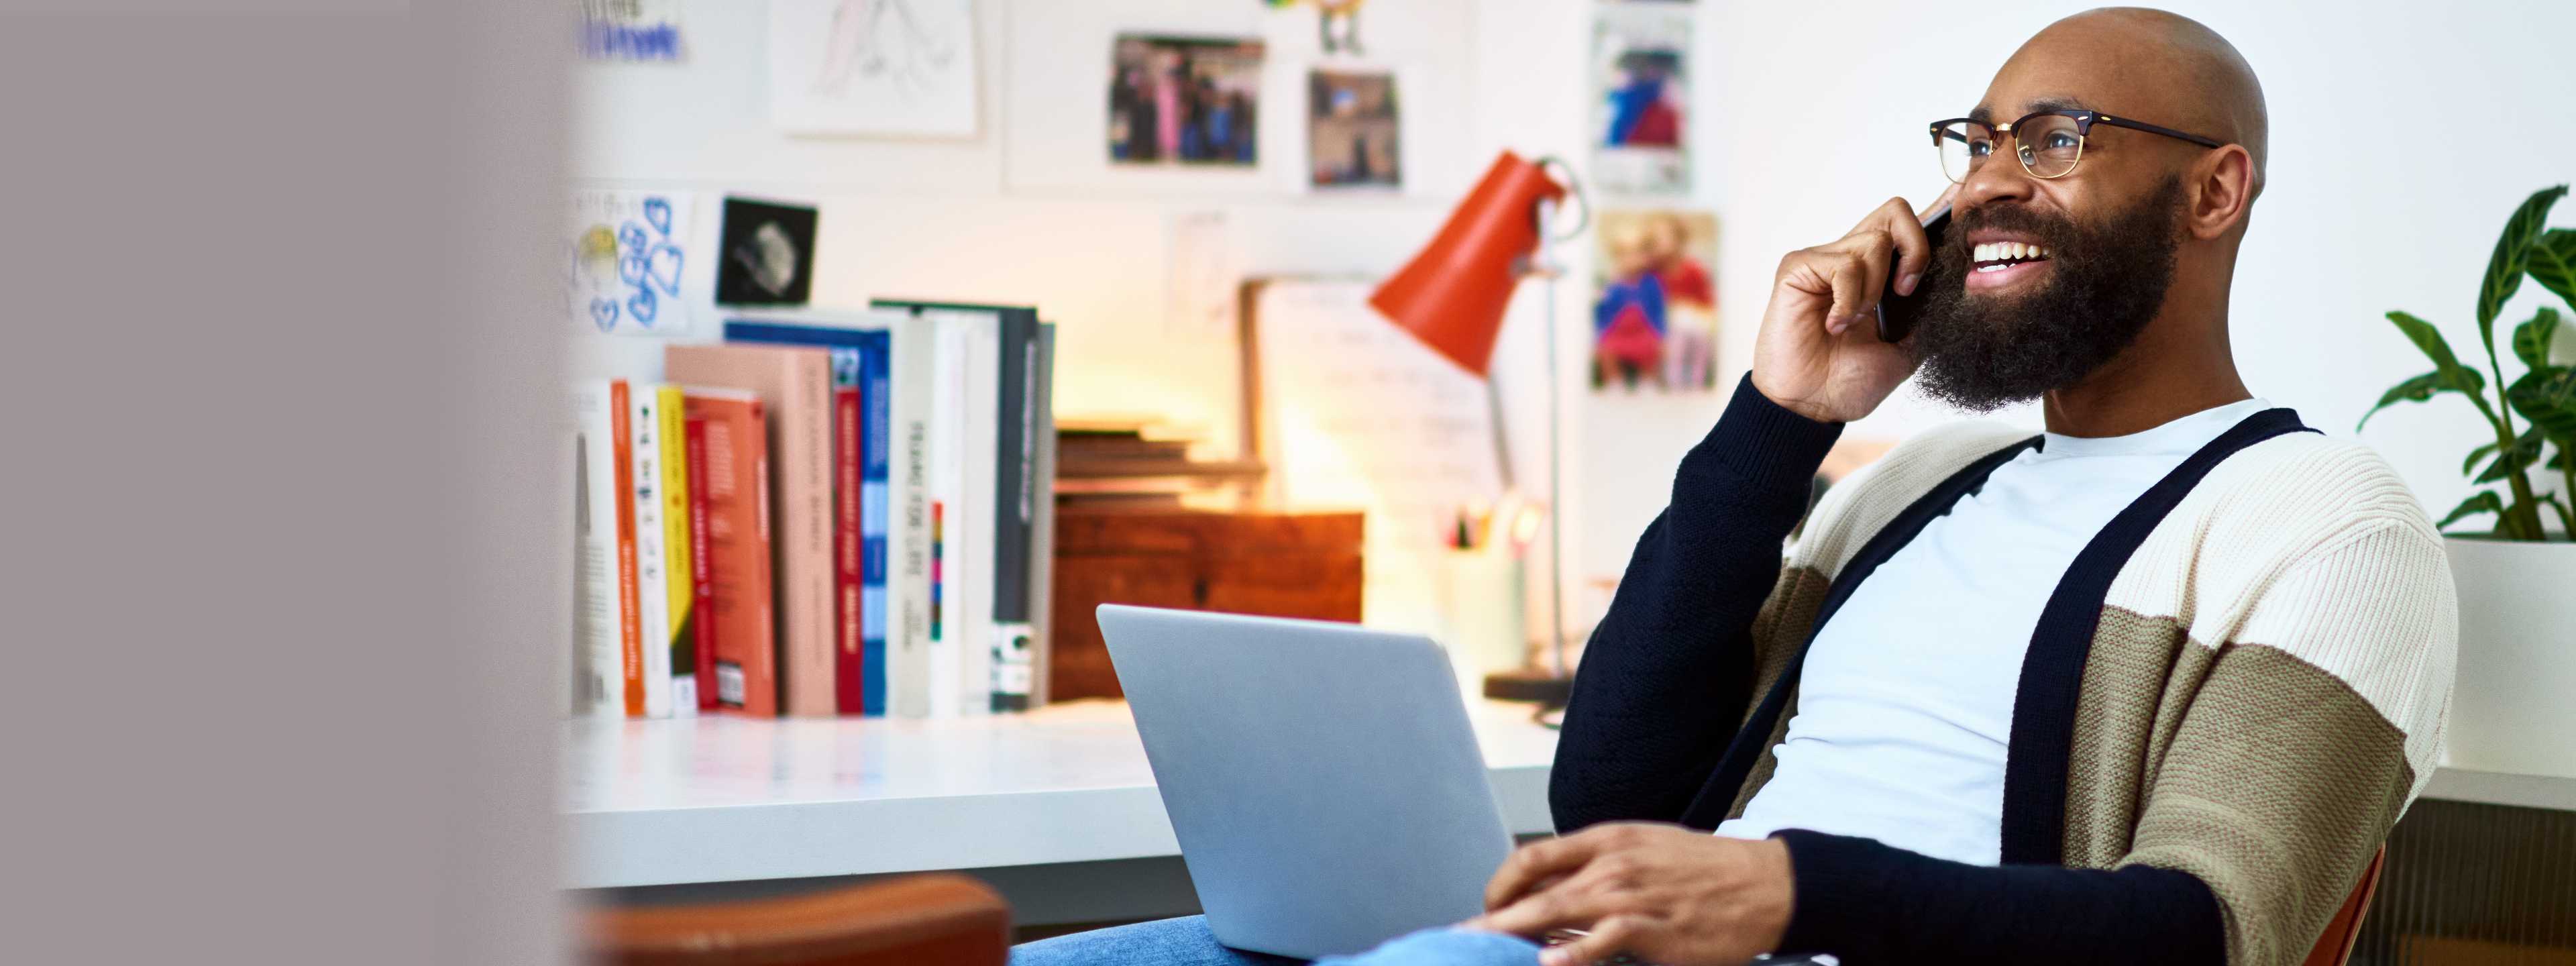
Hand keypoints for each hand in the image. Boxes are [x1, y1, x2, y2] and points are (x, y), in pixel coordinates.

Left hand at [1467, 823, 1795, 965]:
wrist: (1766, 884)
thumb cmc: (1705, 871)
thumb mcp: (1646, 851)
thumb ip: (1599, 868)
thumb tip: (1553, 896)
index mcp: (1608, 839)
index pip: (1534, 856)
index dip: (1501, 882)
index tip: (1486, 906)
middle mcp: (1613, 863)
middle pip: (1537, 887)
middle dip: (1493, 915)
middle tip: (1460, 936)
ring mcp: (1634, 896)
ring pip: (1560, 910)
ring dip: (1516, 931)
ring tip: (1483, 946)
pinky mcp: (1656, 928)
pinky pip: (1606, 939)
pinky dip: (1574, 952)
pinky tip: (1548, 962)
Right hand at [1749, 187, 1957, 423]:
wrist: (1811, 406)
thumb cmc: (1849, 380)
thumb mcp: (1908, 348)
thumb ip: (1928, 314)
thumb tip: (1963, 282)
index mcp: (1880, 274)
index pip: (1909, 225)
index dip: (1938, 211)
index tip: (1963, 212)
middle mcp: (1852, 259)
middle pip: (1896, 211)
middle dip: (1915, 248)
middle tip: (1905, 292)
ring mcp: (1824, 260)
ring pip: (1874, 241)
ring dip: (1873, 290)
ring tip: (1855, 323)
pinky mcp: (1798, 267)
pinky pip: (1843, 265)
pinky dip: (1848, 300)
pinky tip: (1834, 325)